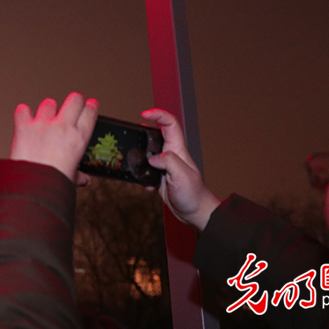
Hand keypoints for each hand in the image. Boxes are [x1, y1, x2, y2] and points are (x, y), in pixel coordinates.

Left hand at [10, 93, 97, 184]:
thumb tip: (84, 179)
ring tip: (46, 116)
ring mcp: (43, 124)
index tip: (91, 105)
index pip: (90, 112)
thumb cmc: (54, 182)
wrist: (33, 185)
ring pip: (49, 102)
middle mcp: (62, 126)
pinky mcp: (24, 126)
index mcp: (78, 138)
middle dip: (74, 100)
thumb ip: (78, 175)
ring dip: (48, 108)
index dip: (91, 106)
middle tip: (72, 105)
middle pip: (74, 99)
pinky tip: (25, 117)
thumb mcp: (72, 178)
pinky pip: (23, 110)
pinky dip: (23, 113)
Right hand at [141, 108, 219, 230]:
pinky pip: (147, 169)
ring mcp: (165, 165)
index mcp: (178, 150)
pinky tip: (146, 183)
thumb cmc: (194, 195)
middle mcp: (171, 155)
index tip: (144, 115)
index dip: (158, 115)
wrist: (195, 213)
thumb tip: (153, 158)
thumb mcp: (182, 175)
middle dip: (144, 133)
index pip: (170, 124)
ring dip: (140, 156)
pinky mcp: (160, 176)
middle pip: (157, 134)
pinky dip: (142, 175)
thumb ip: (168, 161)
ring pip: (149, 152)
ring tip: (135, 163)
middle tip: (133, 135)